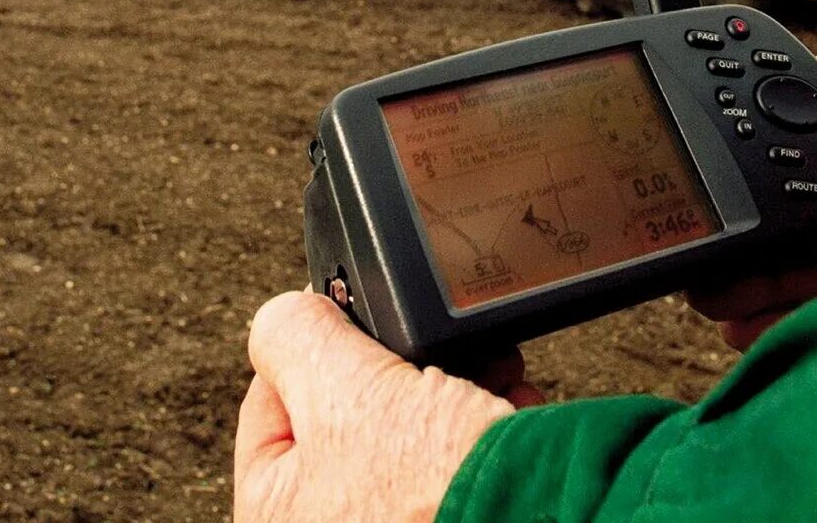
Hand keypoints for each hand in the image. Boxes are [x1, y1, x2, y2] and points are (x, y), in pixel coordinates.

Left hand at [234, 291, 541, 522]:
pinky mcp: (454, 513)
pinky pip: (458, 456)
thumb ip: (295, 334)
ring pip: (414, 426)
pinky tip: (508, 405)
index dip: (320, 343)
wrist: (545, 517)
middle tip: (430, 343)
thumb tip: (289, 313)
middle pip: (352, 410)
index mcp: (276, 510)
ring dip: (456, 387)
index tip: (357, 317)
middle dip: (403, 363)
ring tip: (488, 371)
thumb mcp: (342, 385)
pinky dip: (487, 421)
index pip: (272, 399)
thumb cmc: (431, 488)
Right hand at [690, 44, 816, 348]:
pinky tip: (746, 321)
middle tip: (697, 242)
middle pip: (795, 222)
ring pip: (804, 272)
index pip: (806, 163)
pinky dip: (785, 322)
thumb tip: (788, 72)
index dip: (759, 174)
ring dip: (751, 281)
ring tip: (706, 285)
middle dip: (744, 233)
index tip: (713, 177)